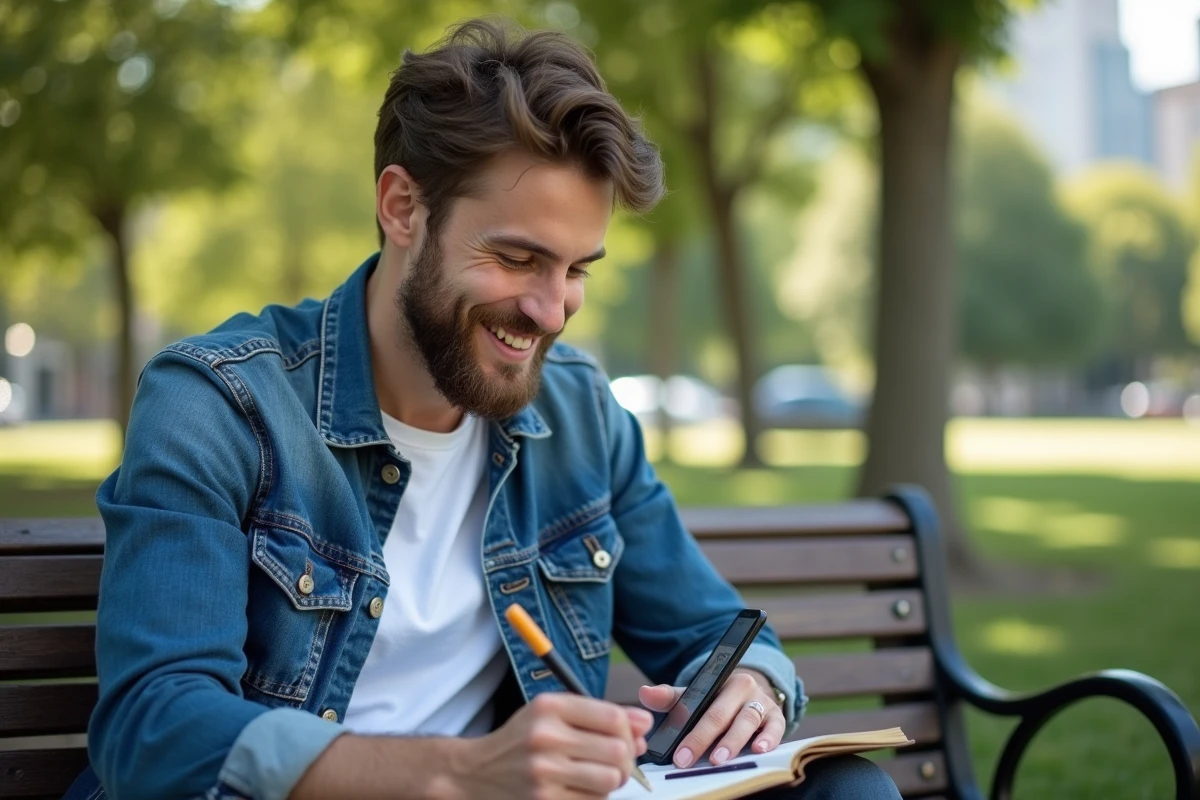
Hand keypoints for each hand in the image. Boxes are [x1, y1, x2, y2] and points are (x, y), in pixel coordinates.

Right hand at [449, 692, 653, 798]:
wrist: (477, 772)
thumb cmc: (522, 739)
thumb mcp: (553, 713)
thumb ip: (599, 714)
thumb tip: (646, 724)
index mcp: (549, 707)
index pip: (613, 717)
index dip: (630, 730)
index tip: (629, 736)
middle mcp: (545, 737)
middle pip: (618, 750)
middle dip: (626, 758)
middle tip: (617, 760)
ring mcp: (544, 773)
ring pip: (611, 780)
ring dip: (612, 780)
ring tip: (598, 774)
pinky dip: (595, 796)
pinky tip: (580, 788)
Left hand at [638, 668, 785, 768]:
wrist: (751, 690)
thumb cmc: (718, 698)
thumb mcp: (696, 694)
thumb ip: (670, 697)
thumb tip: (645, 694)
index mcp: (720, 680)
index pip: (702, 705)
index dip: (690, 731)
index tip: (678, 755)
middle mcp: (742, 688)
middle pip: (722, 714)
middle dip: (704, 739)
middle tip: (689, 761)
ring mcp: (761, 701)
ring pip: (747, 720)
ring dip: (734, 741)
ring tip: (720, 759)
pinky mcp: (777, 716)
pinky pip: (777, 726)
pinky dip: (770, 737)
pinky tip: (760, 750)